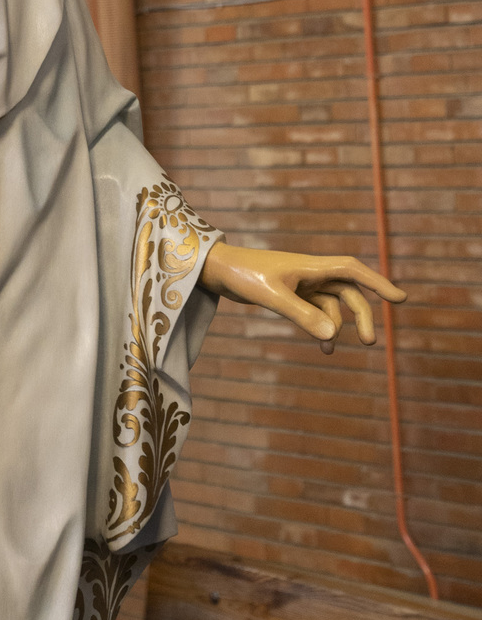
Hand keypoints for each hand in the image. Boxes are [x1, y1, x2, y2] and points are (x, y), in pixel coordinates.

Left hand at [200, 242, 405, 352]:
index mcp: (310, 266)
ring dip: (337, 327)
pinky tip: (322, 346)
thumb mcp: (272, 297)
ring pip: (333, 305)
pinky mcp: (293, 294)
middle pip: (348, 293)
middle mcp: (311, 273)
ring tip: (330, 354)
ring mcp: (303, 284)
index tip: (401, 299)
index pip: (353, 270)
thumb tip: (334, 336)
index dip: (378, 283)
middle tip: (368, 343)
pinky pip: (317, 311)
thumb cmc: (244, 276)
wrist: (218, 270)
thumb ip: (302, 316)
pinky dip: (321, 327)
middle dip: (361, 316)